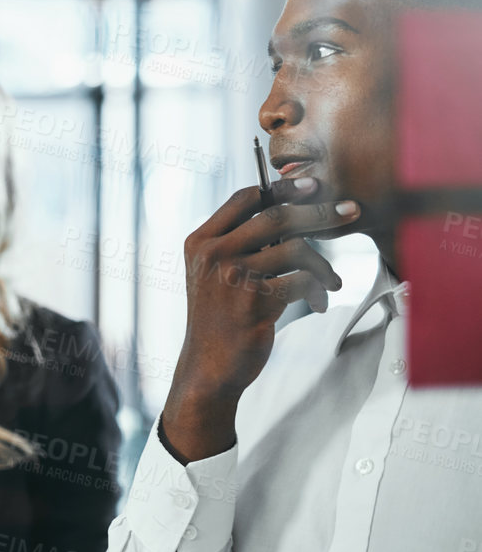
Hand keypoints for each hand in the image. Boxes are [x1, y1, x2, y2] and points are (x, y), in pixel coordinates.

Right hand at [165, 177, 356, 458]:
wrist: (209, 365)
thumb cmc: (220, 316)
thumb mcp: (214, 272)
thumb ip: (239, 242)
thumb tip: (291, 210)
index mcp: (200, 241)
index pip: (244, 199)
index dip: (281, 188)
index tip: (312, 186)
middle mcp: (213, 254)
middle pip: (276, 217)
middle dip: (320, 212)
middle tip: (350, 211)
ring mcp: (231, 277)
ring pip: (296, 249)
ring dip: (325, 265)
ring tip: (333, 280)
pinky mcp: (254, 301)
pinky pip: (302, 280)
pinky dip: (319, 290)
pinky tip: (319, 302)